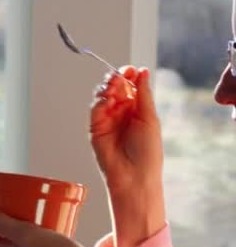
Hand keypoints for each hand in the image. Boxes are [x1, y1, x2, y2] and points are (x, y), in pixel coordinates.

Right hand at [90, 66, 165, 246]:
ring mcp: (108, 120)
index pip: (132, 87)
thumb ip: (143, 94)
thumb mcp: (150, 118)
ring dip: (109, 88)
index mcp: (138, 111)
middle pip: (116, 88)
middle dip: (118, 79)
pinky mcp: (95, 128)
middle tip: (121, 74)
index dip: (130, 76)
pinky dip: (100, 101)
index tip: (132, 69)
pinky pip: (96, 109)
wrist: (133, 177)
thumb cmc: (147, 153)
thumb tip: (143, 72)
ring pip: (104, 96)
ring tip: (115, 86)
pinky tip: (108, 99)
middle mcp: (122, 114)